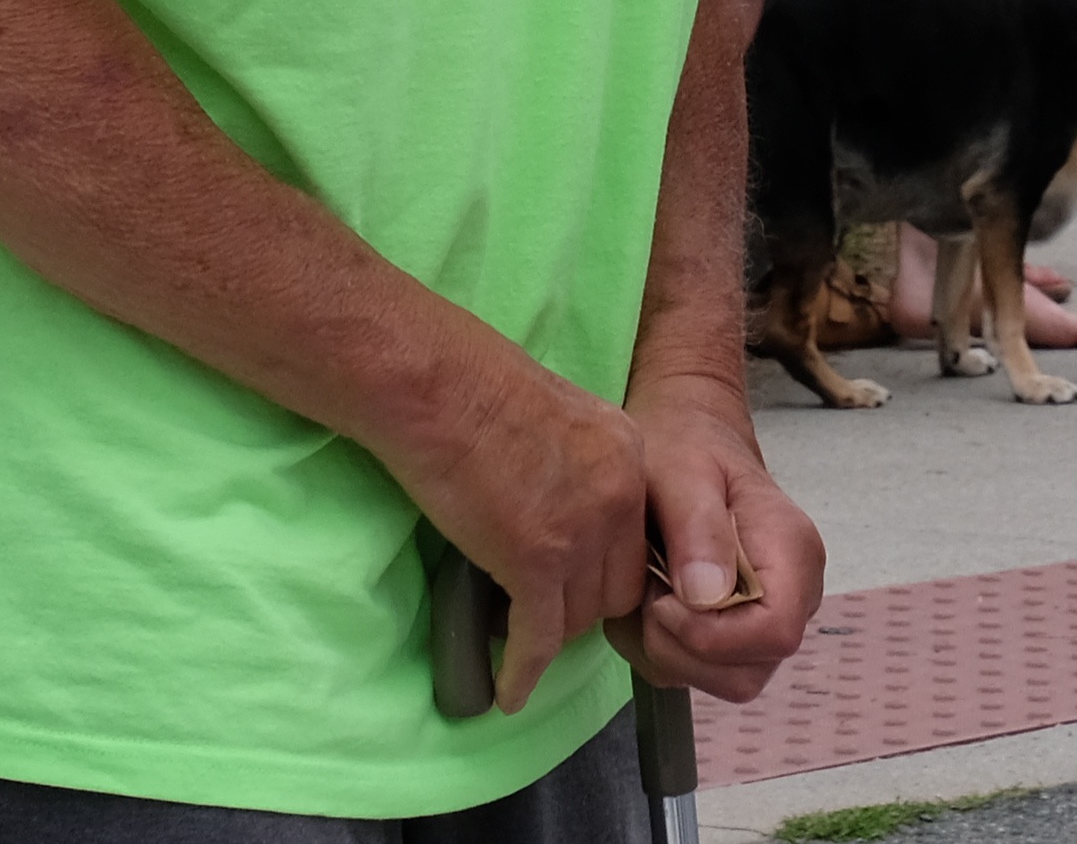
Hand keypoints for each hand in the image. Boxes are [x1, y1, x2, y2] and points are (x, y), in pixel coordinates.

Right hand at [387, 356, 652, 715]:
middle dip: (582, 607)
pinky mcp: (535, 562)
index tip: (576, 586)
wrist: (440, 384)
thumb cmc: (478, 384)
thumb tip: (564, 502)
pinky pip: (538, 638)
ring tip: (513, 632)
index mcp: (629, 456)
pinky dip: (523, 671)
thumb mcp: (561, 415)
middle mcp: (620, 497)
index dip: (605, 570)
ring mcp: (583, 532)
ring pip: (582, 618)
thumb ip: (580, 464)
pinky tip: (509, 693)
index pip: (636, 541)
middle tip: (540, 611)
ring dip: (550, 630)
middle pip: (619, 587)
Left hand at [606, 374, 823, 702]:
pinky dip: (662, 651)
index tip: (663, 597)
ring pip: (724, 681)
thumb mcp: (682, 472)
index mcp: (792, 553)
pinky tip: (651, 600)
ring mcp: (769, 619)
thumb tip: (707, 597)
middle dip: (682, 649)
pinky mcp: (741, 635)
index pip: (776, 632)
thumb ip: (697, 528)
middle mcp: (795, 595)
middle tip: (650, 592)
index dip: (711, 635)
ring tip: (649, 591)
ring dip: (669, 652)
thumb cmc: (686, 448)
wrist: (689, 439)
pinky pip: (701, 673)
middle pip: (748, 674)